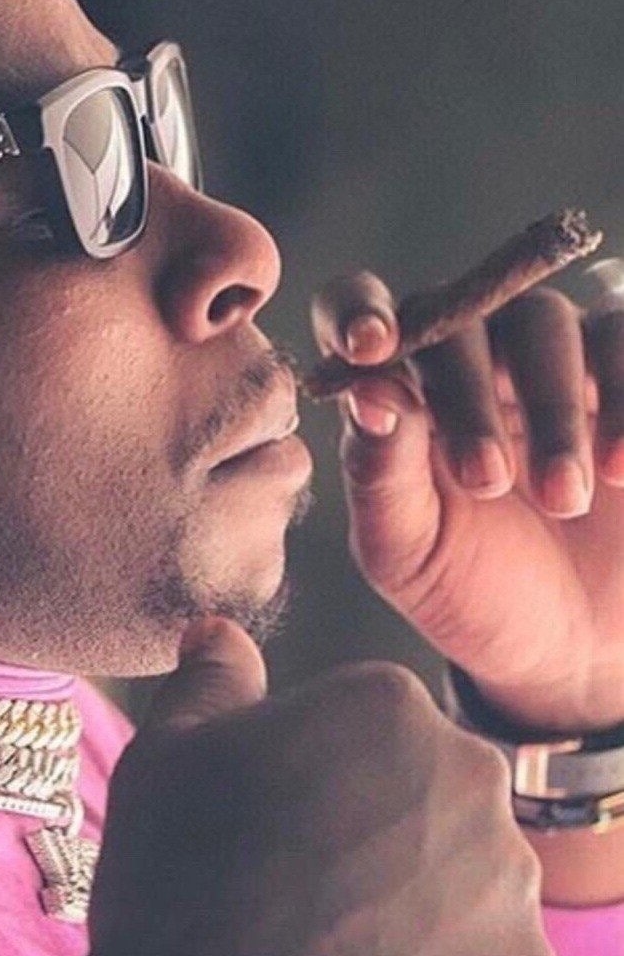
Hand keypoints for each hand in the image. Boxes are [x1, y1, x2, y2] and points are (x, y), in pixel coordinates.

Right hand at [86, 619, 554, 955]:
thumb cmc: (180, 884)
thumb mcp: (165, 756)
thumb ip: (210, 680)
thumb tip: (218, 634)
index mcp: (387, 704)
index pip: (370, 724)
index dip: (316, 773)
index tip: (279, 820)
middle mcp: (468, 776)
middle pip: (425, 791)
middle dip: (379, 826)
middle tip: (307, 881)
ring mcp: (506, 880)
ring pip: (461, 872)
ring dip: (417, 896)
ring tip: (337, 936)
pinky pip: (485, 950)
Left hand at [311, 274, 623, 730]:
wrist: (579, 645)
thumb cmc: (475, 591)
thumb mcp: (410, 549)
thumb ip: (379, 471)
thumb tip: (365, 392)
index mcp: (394, 387)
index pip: (357, 311)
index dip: (357, 311)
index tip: (368, 348)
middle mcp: (468, 353)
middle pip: (460, 316)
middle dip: (468, 397)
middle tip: (488, 482)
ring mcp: (551, 354)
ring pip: (545, 320)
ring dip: (552, 409)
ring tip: (566, 499)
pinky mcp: (621, 369)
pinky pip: (623, 336)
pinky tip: (622, 470)